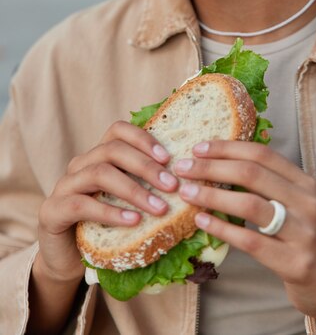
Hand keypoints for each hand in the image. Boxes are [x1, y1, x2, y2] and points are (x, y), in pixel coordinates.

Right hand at [36, 120, 178, 283]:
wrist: (67, 259)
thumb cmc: (105, 227)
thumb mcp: (128, 202)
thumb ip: (147, 187)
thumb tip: (188, 180)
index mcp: (98, 155)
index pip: (118, 130)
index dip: (143, 139)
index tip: (168, 158)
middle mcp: (79, 164)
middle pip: (112, 149)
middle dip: (145, 166)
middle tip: (172, 185)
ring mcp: (64, 186)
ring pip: (99, 173)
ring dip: (134, 189)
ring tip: (159, 208)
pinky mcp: (53, 211)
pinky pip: (82, 205)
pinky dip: (111, 212)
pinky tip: (133, 221)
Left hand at [175, 140, 315, 331]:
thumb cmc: (304, 236)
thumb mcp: (295, 203)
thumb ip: (268, 184)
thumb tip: (218, 162)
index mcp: (305, 182)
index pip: (262, 154)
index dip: (228, 148)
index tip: (199, 148)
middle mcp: (307, 202)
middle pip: (252, 174)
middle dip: (212, 168)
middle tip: (184, 168)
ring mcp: (304, 233)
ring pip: (250, 205)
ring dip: (212, 196)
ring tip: (187, 193)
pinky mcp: (295, 262)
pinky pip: (250, 241)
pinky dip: (222, 229)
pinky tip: (202, 221)